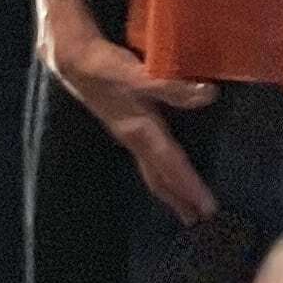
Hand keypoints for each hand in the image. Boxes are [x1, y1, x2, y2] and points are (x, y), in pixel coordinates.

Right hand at [44, 18, 216, 222]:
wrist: (73, 61)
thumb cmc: (106, 66)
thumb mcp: (138, 74)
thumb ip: (172, 85)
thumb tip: (208, 95)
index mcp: (140, 131)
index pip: (171, 165)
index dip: (190, 187)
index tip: (208, 210)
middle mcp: (134, 139)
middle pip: (160, 177)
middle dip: (180, 199)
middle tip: (200, 221)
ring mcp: (128, 134)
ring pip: (153, 170)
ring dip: (170, 189)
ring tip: (186, 207)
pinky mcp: (127, 125)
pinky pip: (149, 158)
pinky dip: (162, 171)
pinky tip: (167, 170)